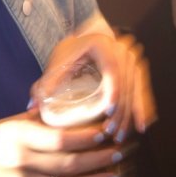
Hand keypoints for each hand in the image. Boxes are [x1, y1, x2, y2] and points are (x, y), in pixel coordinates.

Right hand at [0, 113, 122, 176]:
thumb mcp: (11, 121)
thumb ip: (40, 118)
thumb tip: (72, 108)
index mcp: (20, 136)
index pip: (60, 139)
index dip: (86, 138)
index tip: (106, 132)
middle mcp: (23, 161)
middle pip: (69, 163)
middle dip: (99, 159)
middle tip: (119, 153)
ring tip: (114, 174)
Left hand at [31, 31, 155, 140]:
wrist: (87, 39)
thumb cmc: (71, 52)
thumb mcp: (58, 63)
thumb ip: (46, 83)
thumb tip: (32, 106)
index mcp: (103, 45)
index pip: (112, 70)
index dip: (113, 91)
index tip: (108, 110)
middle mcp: (122, 49)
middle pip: (126, 84)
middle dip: (121, 112)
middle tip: (112, 133)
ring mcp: (132, 59)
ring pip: (136, 90)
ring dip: (131, 115)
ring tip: (121, 137)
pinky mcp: (138, 69)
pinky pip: (143, 90)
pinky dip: (142, 108)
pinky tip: (142, 125)